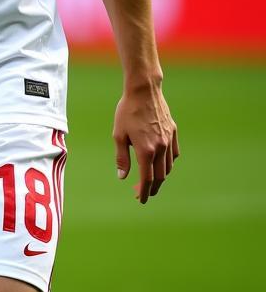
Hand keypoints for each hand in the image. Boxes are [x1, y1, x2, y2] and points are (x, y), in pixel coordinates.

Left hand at [113, 80, 178, 202]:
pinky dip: (169, 163)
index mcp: (146, 150)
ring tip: (151, 181)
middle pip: (160, 176)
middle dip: (152, 187)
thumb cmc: (127, 111)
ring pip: (168, 166)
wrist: (144, 91)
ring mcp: (169, 140)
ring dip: (161, 177)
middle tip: (142, 193)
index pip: (147, 178)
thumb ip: (121, 157)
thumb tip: (122, 176)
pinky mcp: (173, 132)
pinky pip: (174, 154)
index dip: (144, 191)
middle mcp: (160, 148)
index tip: (141, 200)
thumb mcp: (118, 134)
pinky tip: (162, 164)